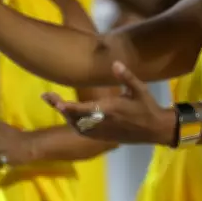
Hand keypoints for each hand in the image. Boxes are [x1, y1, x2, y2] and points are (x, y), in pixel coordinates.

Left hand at [43, 61, 174, 145]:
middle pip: (76, 117)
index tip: (56, 102)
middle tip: (47, 97)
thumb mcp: (140, 89)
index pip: (85, 109)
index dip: (69, 107)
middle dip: (60, 107)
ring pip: (78, 126)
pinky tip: (70, 117)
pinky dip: (74, 125)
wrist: (155, 129)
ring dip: (66, 116)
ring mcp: (102, 131)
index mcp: (110, 109)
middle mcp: (103, 122)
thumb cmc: (147, 107)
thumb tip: (115, 63)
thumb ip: (126, 77)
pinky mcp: (104, 137)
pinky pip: (84, 133)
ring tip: (56, 103)